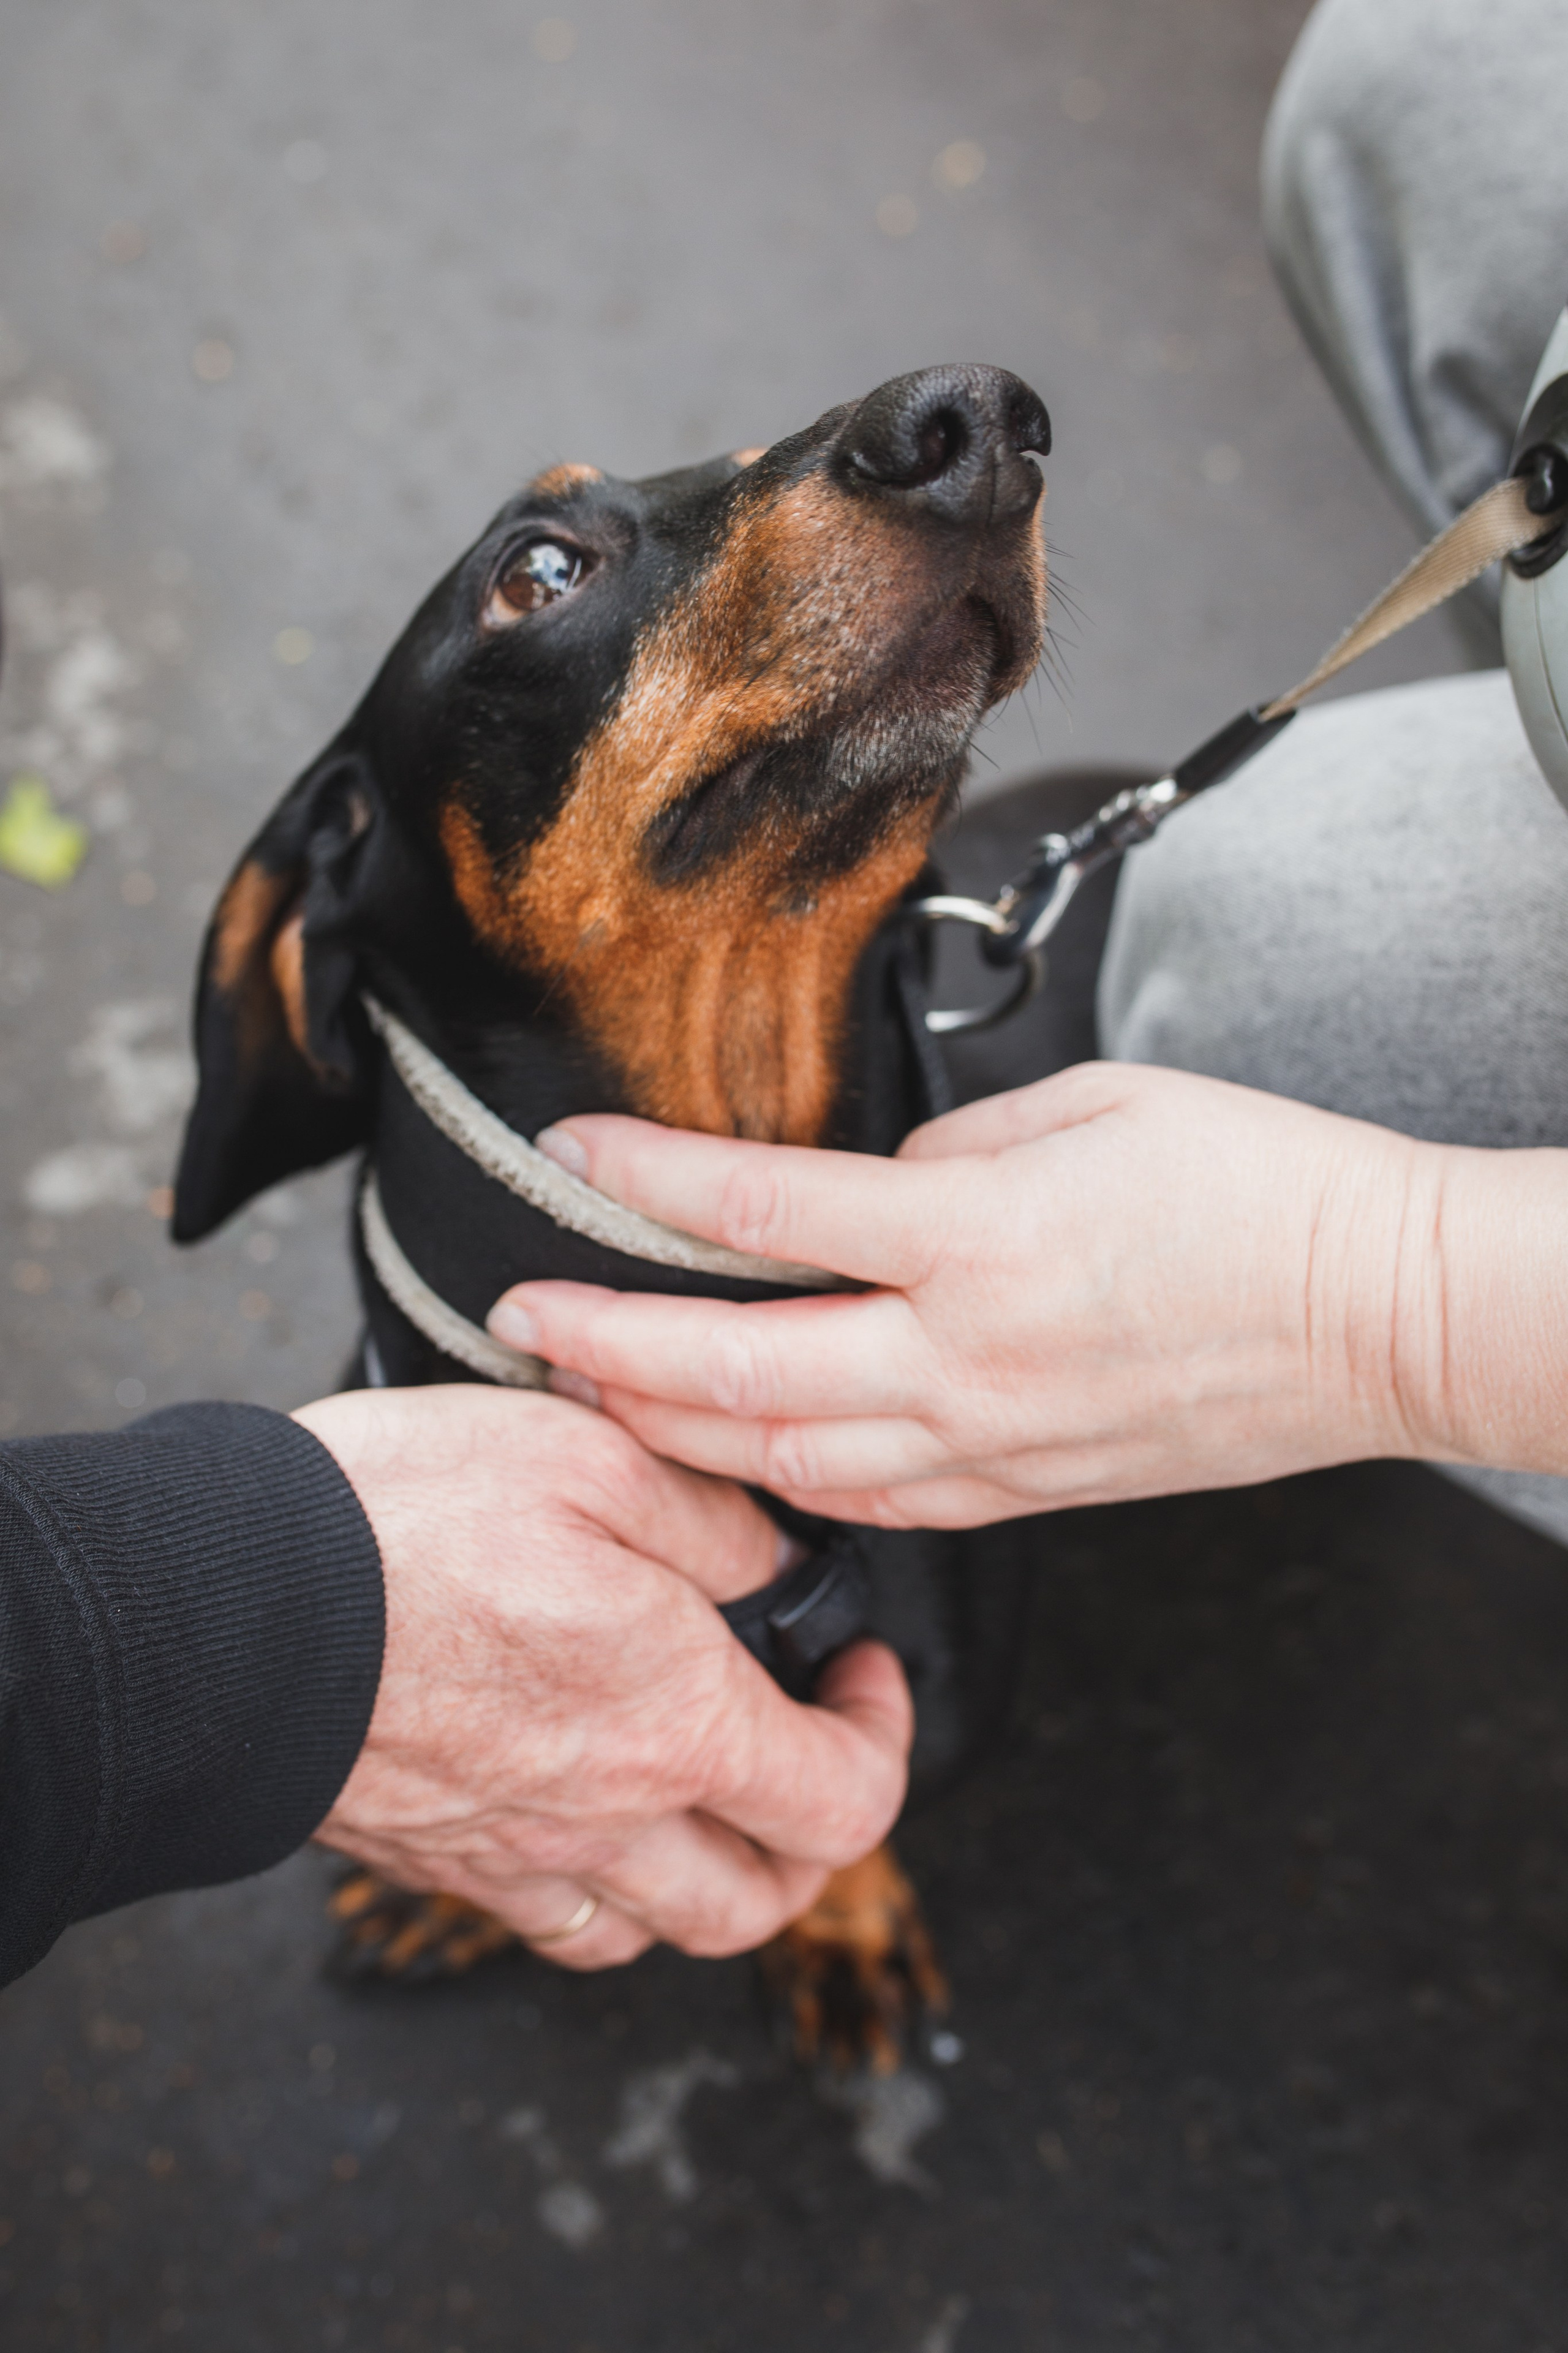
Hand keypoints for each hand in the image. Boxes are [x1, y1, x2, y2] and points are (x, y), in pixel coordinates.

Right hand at [294, 1386, 910, 1968]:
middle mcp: (610, 1817)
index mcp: (675, 1720)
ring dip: (712, 1876)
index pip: (846, 1797)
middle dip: (815, 1834)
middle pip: (765, 1898)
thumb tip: (774, 1558)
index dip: (882, 1736)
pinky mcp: (439, 1860)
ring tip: (706, 1792)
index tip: (858, 1670)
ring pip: (661, 1930)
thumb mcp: (593, 1456)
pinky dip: (600, 1893)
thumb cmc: (404, 1524)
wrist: (223, 1609)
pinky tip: (589, 1816)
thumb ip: (713, 1515)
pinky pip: (552, 1924)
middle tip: (803, 1746)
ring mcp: (518, 1856)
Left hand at [485, 1063, 1567, 1523]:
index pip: (765, 1211)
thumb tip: (868, 1187)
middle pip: (736, 1369)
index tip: (567, 1153)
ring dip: (669, 1431)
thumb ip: (949, 1153)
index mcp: (979, 1238)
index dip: (645, 1182)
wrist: (1375, 1312)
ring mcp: (992, 1441)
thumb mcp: (1092, 1110)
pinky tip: (733, 1458)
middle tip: (514, 1320)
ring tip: (589, 1395)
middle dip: (604, 1348)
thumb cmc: (1253, 1189)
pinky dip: (782, 1481)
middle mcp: (966, 1356)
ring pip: (784, 1459)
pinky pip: (872, 1502)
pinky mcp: (1024, 1490)